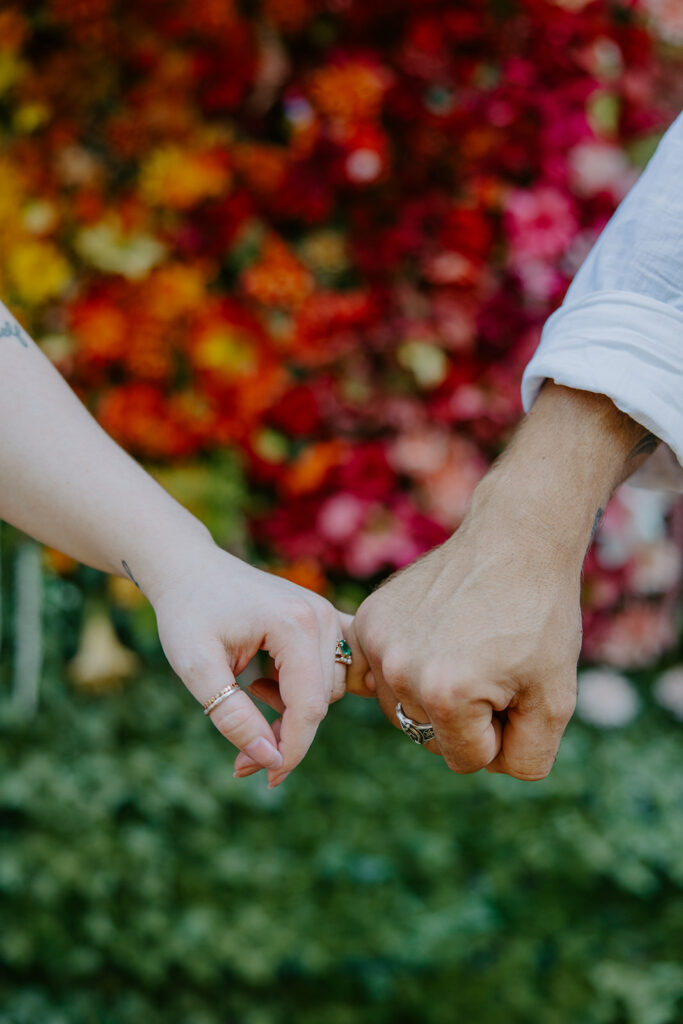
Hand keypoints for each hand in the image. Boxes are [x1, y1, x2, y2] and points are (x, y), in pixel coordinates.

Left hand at [151, 541, 361, 786]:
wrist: (189, 568)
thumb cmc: (187, 612)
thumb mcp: (195, 667)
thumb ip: (230, 714)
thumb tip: (268, 759)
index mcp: (295, 625)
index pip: (309, 708)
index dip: (289, 751)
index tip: (260, 778)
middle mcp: (322, 616)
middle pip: (320, 703)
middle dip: (283, 734)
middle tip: (238, 750)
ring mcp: (327, 614)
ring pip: (328, 690)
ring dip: (290, 706)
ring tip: (248, 687)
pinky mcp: (324, 617)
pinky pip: (335, 667)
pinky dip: (310, 688)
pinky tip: (272, 684)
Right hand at [346, 383, 655, 779]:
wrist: (514, 540)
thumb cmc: (540, 619)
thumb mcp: (556, 701)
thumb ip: (524, 759)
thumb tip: (480, 766)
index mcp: (448, 695)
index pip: (467, 760)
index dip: (499, 731)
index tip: (514, 685)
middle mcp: (401, 670)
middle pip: (429, 736)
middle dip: (465, 715)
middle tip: (492, 664)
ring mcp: (378, 641)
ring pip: (404, 708)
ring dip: (434, 692)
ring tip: (465, 647)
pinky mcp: (367, 620)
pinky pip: (383, 674)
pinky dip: (410, 665)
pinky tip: (438, 634)